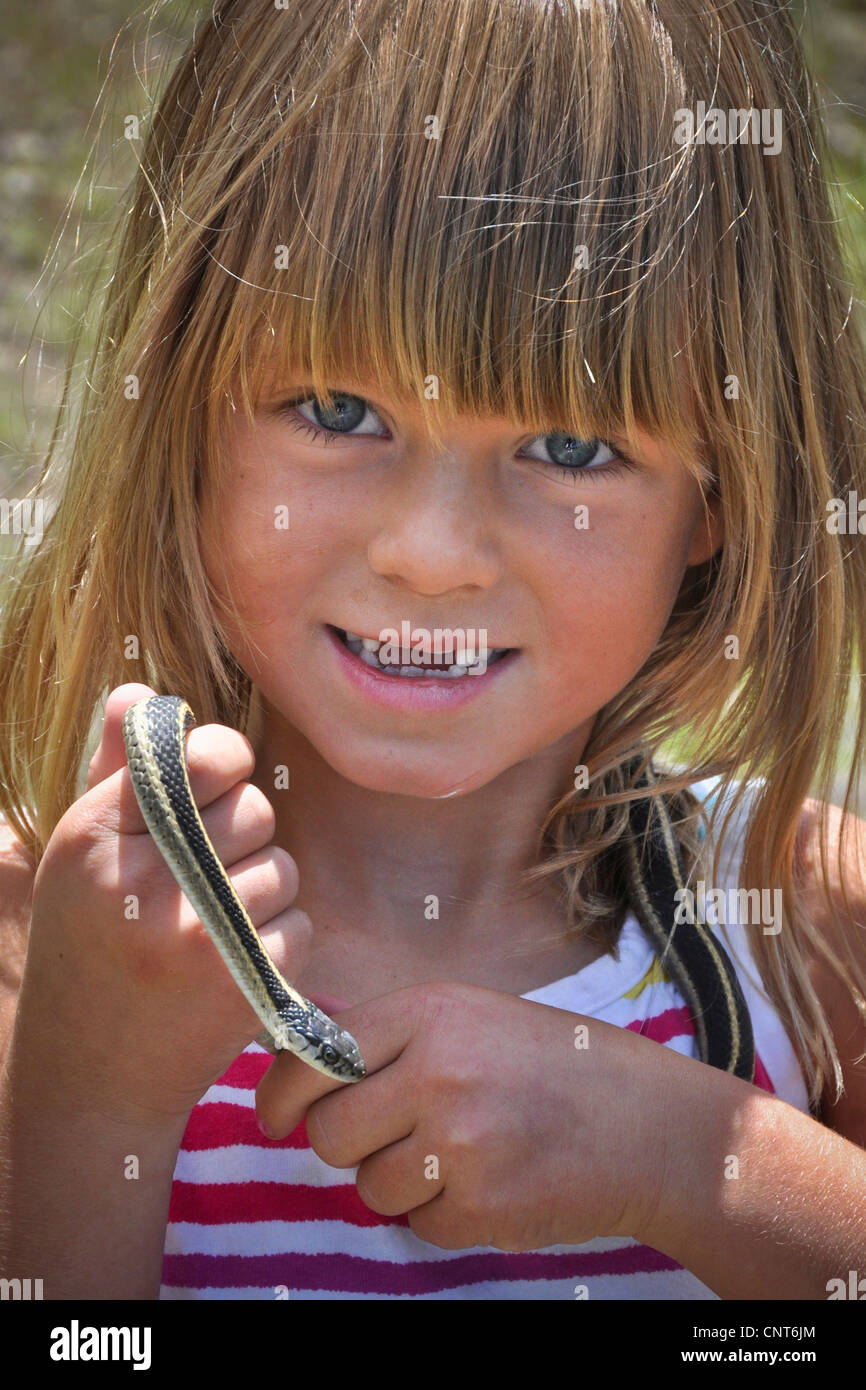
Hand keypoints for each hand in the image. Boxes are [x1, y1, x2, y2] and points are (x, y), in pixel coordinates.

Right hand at [14, 683, 313, 1121]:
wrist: (90, 1080)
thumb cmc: (89, 948)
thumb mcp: (82, 859)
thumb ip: (116, 772)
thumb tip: (141, 693)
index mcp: (94, 837)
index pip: (195, 756)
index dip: (222, 761)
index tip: (216, 781)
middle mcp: (142, 878)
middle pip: (252, 807)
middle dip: (242, 834)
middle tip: (203, 872)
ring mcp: (195, 934)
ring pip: (282, 866)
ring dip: (261, 891)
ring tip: (211, 926)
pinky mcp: (240, 983)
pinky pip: (300, 923)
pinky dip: (278, 942)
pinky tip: (231, 965)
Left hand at [255, 981, 675, 1251]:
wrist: (646, 1124)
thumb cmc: (551, 1064)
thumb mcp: (472, 1015)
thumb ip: (390, 1032)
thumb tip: (304, 1046)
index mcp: (430, 1012)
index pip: (315, 1058)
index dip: (281, 1095)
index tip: (275, 1115)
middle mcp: (438, 1071)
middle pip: (330, 1134)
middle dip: (347, 1146)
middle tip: (392, 1137)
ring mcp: (460, 1142)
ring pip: (369, 1188)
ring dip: (401, 1183)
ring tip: (461, 1155)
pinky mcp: (481, 1206)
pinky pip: (418, 1225)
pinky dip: (443, 1215)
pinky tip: (490, 1181)